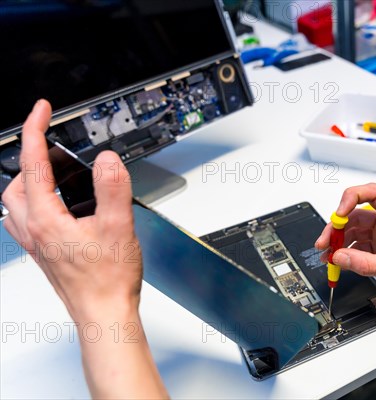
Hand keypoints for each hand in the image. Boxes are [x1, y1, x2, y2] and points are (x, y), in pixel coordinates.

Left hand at [1, 100, 141, 322]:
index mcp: (46, 219)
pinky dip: (34, 203)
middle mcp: (33, 231)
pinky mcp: (44, 253)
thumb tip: (107, 159)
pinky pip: (24, 220)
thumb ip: (113, 187)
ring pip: (14, 203)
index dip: (35, 130)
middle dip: (29, 157)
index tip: (41, 111)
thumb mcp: (119, 226)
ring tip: (51, 171)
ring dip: (27, 181)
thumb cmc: (108, 280)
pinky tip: (55, 207)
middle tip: (51, 144)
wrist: (104, 314)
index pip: (33, 163)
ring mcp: (36, 244)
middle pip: (15, 182)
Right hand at [315, 183, 375, 292]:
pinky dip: (346, 252)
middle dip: (336, 227)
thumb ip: (367, 264)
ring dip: (338, 241)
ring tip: (328, 256)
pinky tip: (340, 261)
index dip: (350, 198)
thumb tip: (340, 258)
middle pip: (354, 214)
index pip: (371, 193)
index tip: (338, 215)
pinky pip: (358, 244)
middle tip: (324, 244)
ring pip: (354, 230)